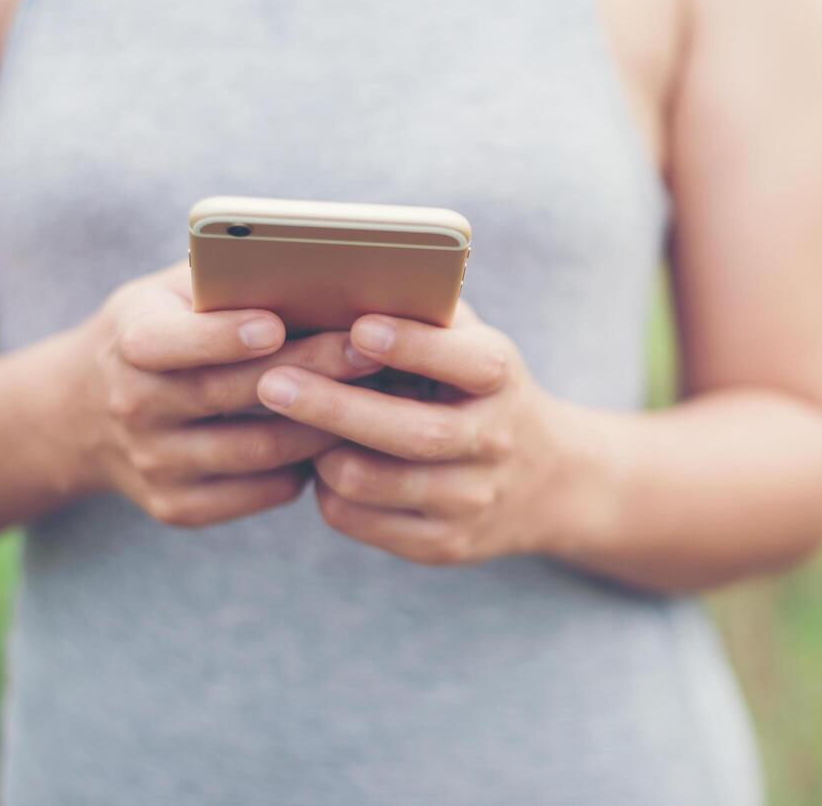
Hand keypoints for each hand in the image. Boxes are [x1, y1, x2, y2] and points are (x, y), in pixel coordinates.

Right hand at [54, 263, 383, 526]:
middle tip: (371, 352)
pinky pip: (261, 491)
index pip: (166, 342)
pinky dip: (309, 467)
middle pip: (231, 393)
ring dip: (324, 424)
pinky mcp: (176, 507)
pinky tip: (346, 440)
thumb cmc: (163, 331)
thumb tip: (317, 266)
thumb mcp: (170, 294)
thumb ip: (224, 281)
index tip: (275, 324)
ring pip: (257, 450)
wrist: (83, 416)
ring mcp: (153, 463)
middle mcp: (132, 406)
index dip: (219, 337)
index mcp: (127, 341)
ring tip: (379, 397)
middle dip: (310, 370)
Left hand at [255, 303, 592, 564]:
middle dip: (335, 407)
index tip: (359, 329)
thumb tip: (344, 278)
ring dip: (321, 452)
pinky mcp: (445, 543)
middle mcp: (494, 441)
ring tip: (290, 424)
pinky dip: (328, 491)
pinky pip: (361, 520)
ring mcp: (471, 499)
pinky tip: (321, 465)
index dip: (413, 346)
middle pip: (411, 432)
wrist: (549, 481)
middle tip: (273, 383)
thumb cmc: (480, 389)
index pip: (466, 362)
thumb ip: (426, 315)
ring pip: (374, 482)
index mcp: (501, 379)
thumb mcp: (473, 344)